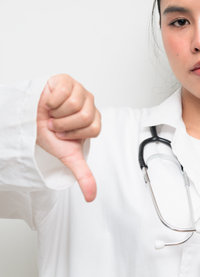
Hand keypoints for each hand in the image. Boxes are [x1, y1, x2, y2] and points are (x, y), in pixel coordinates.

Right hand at [36, 74, 100, 201]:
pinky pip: (63, 91)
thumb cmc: (48, 132)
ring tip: (51, 113)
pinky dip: (50, 100)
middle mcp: (90, 103)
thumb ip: (82, 173)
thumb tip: (91, 196)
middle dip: (64, 125)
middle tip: (56, 124)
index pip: (93, 129)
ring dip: (56, 113)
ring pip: (74, 104)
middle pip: (85, 116)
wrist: (29, 118)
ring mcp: (79, 90)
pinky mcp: (67, 80)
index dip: (74, 134)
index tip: (64, 134)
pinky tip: (49, 102)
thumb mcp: (67, 155)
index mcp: (94, 120)